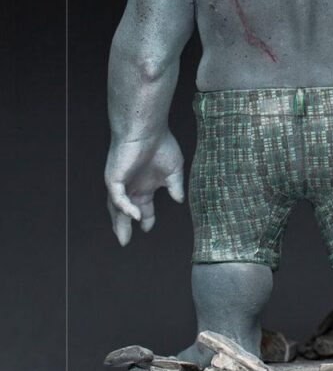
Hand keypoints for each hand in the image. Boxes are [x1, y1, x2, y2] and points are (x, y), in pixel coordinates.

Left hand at [104, 130, 184, 245]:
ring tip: (123, 238)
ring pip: (116, 208)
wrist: (148, 129)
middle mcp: (131, 186)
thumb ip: (175, 187)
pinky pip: (117, 198)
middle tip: (125, 241)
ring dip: (119, 223)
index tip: (148, 228)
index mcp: (144, 184)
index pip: (143, 206)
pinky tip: (134, 215)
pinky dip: (125, 207)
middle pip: (125, 211)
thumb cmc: (160, 144)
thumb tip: (180, 200)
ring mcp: (122, 183)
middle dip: (125, 227)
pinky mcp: (115, 179)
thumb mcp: (174, 171)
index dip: (146, 218)